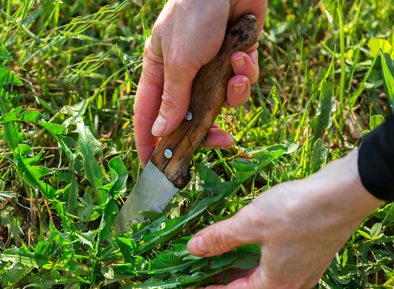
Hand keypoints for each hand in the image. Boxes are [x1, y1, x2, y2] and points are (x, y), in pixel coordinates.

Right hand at [134, 0, 266, 165]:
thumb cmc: (194, 13)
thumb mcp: (180, 60)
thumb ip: (173, 99)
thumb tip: (161, 133)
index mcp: (158, 71)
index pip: (148, 116)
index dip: (149, 143)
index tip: (152, 168)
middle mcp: (183, 73)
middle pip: (190, 117)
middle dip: (207, 128)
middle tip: (220, 141)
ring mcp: (211, 67)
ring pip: (221, 102)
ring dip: (232, 94)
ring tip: (235, 76)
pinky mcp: (235, 59)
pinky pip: (241, 82)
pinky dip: (246, 73)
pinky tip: (244, 55)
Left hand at [179, 150, 382, 288]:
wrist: (345, 193)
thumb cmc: (297, 211)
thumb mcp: (250, 223)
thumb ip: (219, 238)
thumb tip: (193, 249)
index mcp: (274, 285)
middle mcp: (291, 283)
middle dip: (218, 281)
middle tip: (193, 274)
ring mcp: (304, 269)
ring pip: (261, 274)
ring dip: (236, 266)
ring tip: (212, 258)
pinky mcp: (311, 253)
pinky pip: (274, 262)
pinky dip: (253, 256)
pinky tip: (242, 241)